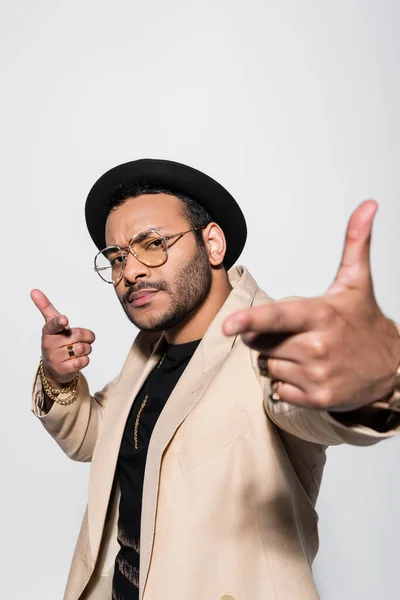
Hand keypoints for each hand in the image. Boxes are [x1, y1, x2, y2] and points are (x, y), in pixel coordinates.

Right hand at [31, 289, 95, 387]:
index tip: (64, 320)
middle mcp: (50, 344)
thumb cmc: (56, 342)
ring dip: (86, 349)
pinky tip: (77, 360)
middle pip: (79, 335)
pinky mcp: (63, 369)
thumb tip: (34, 291)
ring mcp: (56, 358)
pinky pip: (83, 361)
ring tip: (77, 350)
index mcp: (49, 331)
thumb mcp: (52, 325)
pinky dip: (85, 359)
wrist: (54, 369)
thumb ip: (46, 308)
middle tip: (80, 340)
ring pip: (83, 348)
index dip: (60, 322)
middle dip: (86, 337)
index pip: (54, 325)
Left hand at [223, 200, 399, 411]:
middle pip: (261, 342)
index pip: (278, 317)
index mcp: (321, 315)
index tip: (227, 325)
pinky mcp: (318, 398)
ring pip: (268, 365)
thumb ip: (355, 242)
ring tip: (305, 353)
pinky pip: (278, 388)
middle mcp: (318, 346)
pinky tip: (307, 372)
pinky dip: (286, 381)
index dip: (250, 319)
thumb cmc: (365, 323)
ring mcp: (318, 375)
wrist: (393, 367)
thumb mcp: (357, 282)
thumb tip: (367, 205)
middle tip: (293, 332)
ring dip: (277, 359)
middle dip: (265, 336)